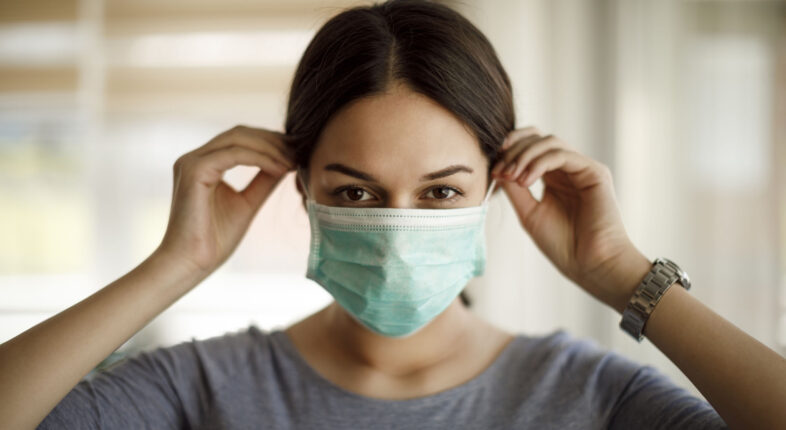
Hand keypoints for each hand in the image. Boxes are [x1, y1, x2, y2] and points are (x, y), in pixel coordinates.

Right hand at [156, 125, 294, 275]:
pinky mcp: (194, 170)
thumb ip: (263, 181)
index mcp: (203, 164)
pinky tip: (281, 169)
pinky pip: (234, 154)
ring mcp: (191, 161)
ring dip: (270, 148)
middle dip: (273, 140)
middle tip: (300, 152)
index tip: (297, 152)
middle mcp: (194, 158)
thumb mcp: (247, 204)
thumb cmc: (214, 241)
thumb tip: (287, 163)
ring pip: (238, 139)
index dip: (270, 142)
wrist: (190, 263)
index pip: (240, 140)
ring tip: (293, 161)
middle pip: (240, 133)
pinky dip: (261, 158)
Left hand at [491, 127, 649, 311]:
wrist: (591, 265)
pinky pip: (562, 155)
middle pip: (538, 138)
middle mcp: (568, 169)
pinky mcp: (595, 171)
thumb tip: (497, 168)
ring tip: (511, 176)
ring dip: (524, 155)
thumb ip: (514, 189)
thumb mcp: (529, 213)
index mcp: (554, 178)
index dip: (509, 151)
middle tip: (500, 169)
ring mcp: (582, 168)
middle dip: (514, 149)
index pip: (530, 147)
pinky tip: (526, 180)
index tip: (493, 168)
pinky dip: (540, 163)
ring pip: (550, 142)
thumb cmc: (564, 245)